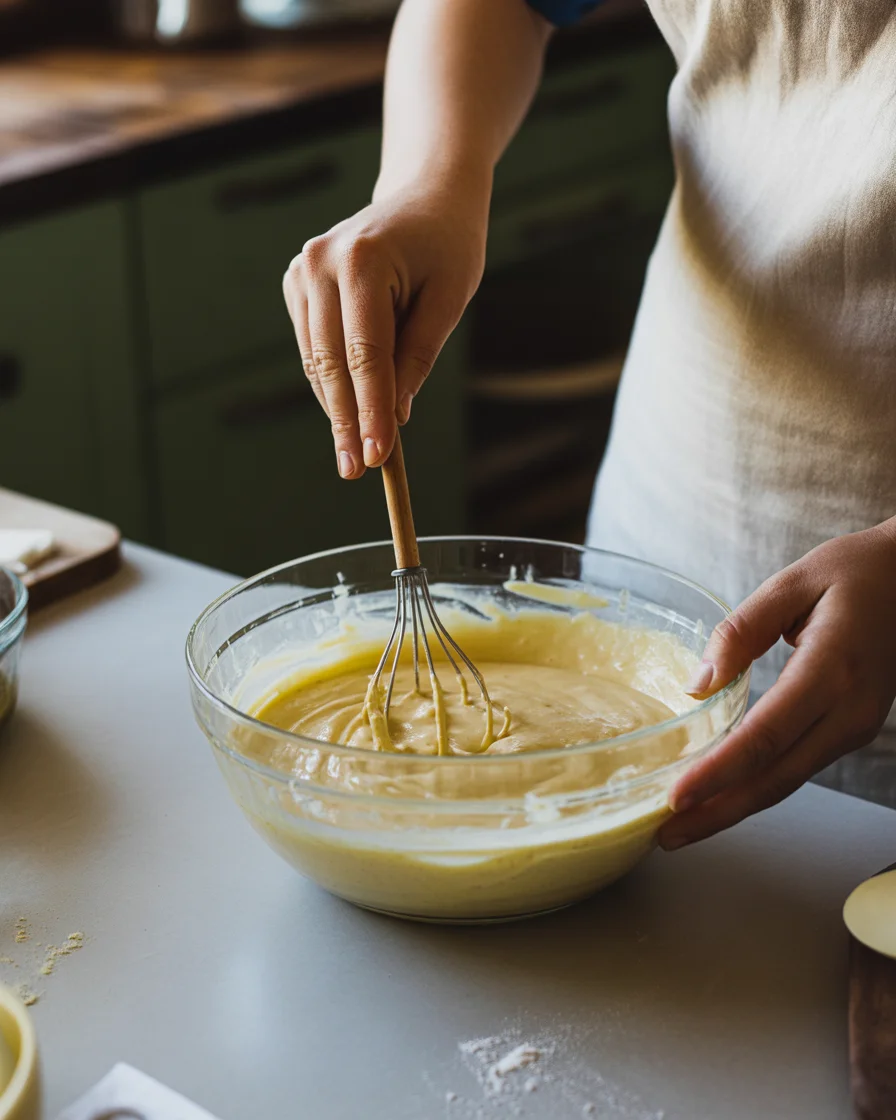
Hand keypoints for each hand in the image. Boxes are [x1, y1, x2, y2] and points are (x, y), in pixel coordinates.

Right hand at [282, 177, 488, 477]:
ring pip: (317, 361)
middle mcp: (320, 264)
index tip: (379, 456)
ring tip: (354, 455)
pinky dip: (332, 385)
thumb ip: (419, 355)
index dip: (370, 411)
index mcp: (362, 260)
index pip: (366, 353)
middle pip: (332, 362)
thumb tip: (394, 415)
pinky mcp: (297, 285)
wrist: (424, 197)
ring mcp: (302, 273)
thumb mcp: (449, 298)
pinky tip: (349, 415)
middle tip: (358, 471)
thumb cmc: (448, 246)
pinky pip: (314, 349)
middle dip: (347, 422)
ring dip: (336, 410)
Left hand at [659, 517, 895, 849]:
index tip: (677, 796)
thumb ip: (741, 630)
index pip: (767, 735)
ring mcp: (855, 726)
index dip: (720, 772)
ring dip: (733, 806)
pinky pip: (796, 767)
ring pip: (788, 780)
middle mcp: (850, 710)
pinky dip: (755, 787)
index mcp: (834, 668)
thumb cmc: (854, 573)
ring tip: (681, 826)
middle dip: (718, 811)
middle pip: (777, 777)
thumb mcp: (792, 583)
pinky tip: (719, 794)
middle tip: (664, 835)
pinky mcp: (849, 730)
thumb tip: (699, 684)